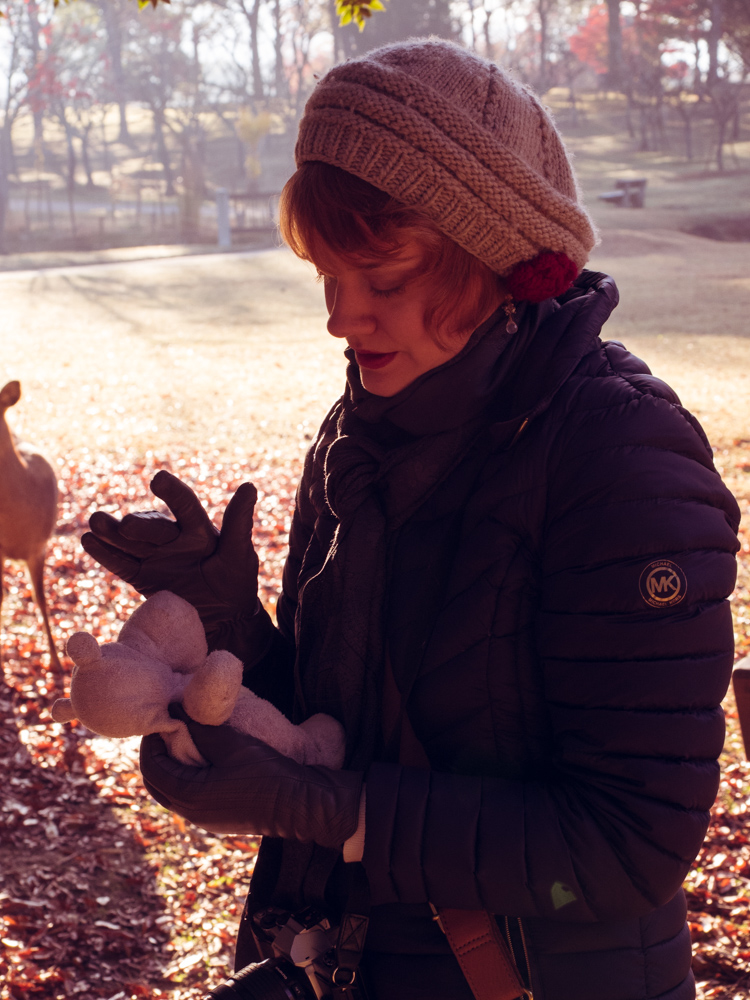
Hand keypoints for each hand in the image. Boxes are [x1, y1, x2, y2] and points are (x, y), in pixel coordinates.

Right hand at [81, 470, 258, 625]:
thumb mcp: (240, 555)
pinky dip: (105, 554)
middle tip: (126, 526)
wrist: (224, 620)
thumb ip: (238, 523)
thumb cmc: (237, 583)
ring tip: (95, 523)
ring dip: (112, 532)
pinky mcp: (142, 576)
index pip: (185, 505)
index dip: (173, 492)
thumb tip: (250, 485)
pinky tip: (88, 542)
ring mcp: (155, 556)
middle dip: (139, 525)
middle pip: (152, 526)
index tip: (159, 479)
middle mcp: (173, 538)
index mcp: (198, 529)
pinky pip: (121, 564)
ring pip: (130, 541)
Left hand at [139, 707, 361, 846]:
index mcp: (189, 797)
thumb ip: (201, 728)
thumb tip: (176, 708)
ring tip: (186, 739)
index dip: (151, 741)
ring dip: (175, 766)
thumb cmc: (268, 772)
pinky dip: (191, 776)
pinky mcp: (222, 818)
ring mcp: (207, 819)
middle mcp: (192, 813)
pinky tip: (208, 757)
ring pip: (175, 790)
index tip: (162, 718)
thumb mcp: (232, 744)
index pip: (152, 767)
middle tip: (168, 729)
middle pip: (158, 783)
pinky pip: (194, 796)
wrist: (303, 804)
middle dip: (158, 755)